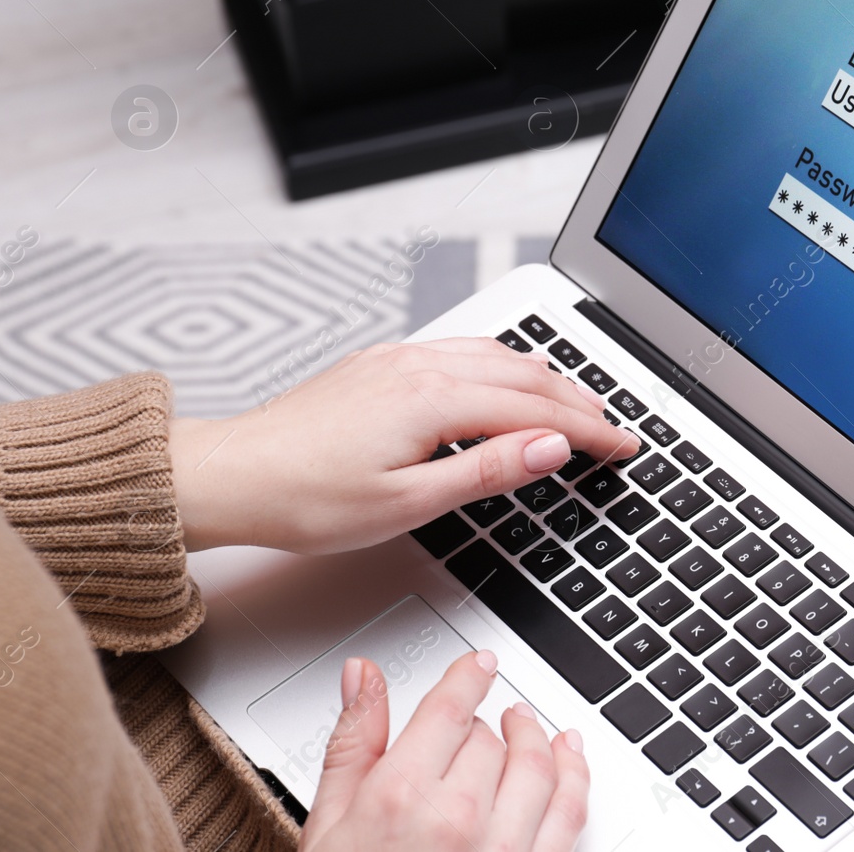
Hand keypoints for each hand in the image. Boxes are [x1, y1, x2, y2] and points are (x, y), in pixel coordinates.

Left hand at [169, 338, 638, 552]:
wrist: (229, 476)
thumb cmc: (304, 499)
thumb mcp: (407, 503)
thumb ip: (487, 471)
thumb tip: (551, 446)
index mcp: (433, 399)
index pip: (538, 411)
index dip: (590, 431)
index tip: (624, 445)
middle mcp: (420, 367)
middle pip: (524, 376)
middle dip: (578, 402)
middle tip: (614, 428)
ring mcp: (398, 360)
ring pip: (495, 356)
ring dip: (544, 379)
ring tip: (575, 403)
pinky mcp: (380, 365)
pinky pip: (462, 351)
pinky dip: (503, 366)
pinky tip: (504, 379)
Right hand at [300, 651, 588, 851]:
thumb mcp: (329, 822)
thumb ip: (355, 741)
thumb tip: (364, 676)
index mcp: (401, 795)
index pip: (450, 708)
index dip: (468, 677)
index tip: (479, 666)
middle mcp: (457, 819)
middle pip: (487, 738)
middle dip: (481, 725)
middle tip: (475, 723)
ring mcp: (501, 850)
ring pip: (535, 765)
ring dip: (535, 736)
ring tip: (528, 725)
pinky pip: (569, 811)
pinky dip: (574, 774)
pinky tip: (569, 757)